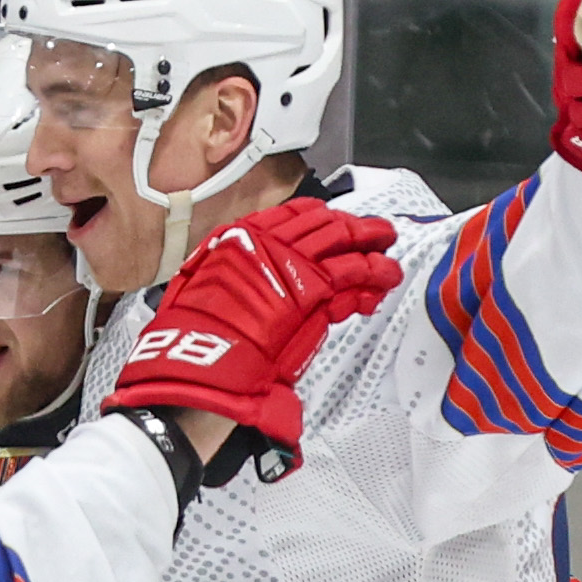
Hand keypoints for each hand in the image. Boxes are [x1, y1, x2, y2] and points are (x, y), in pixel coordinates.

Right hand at [101, 197, 399, 484]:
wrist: (197, 366)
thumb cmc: (194, 341)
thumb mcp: (207, 295)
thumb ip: (239, 280)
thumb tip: (260, 285)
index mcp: (238, 239)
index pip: (290, 215)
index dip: (319, 216)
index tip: (332, 220)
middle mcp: (267, 243)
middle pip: (324, 224)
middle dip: (354, 228)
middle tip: (374, 233)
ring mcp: (291, 263)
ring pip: (344, 242)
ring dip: (371, 246)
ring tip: (387, 257)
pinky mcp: (314, 289)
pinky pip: (354, 273)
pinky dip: (375, 274)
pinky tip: (384, 279)